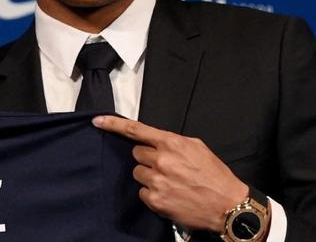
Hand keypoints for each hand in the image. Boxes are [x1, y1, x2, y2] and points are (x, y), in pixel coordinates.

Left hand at [92, 115, 247, 232]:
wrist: (229, 206)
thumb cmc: (215, 175)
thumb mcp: (196, 148)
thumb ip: (172, 142)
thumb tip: (155, 141)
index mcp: (171, 143)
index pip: (135, 130)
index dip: (113, 124)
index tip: (96, 121)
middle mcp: (161, 160)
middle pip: (137, 154)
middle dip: (147, 159)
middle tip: (166, 167)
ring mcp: (157, 181)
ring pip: (138, 173)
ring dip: (149, 176)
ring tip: (170, 182)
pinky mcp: (155, 200)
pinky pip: (142, 192)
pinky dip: (152, 194)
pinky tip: (169, 195)